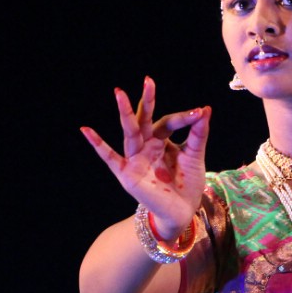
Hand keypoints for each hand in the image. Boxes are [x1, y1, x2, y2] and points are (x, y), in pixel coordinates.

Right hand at [80, 76, 210, 237]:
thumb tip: (205, 109)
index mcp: (162, 140)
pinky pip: (110, 158)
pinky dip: (98, 145)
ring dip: (126, 113)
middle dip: (147, 101)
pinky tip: (86, 130)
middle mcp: (147, 146)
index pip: (169, 122)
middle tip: (148, 80)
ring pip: (130, 132)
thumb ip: (198, 135)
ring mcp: (135, 158)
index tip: (199, 112)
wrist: (181, 212)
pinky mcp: (127, 173)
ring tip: (120, 94)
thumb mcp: (195, 157)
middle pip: (145, 119)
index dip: (184, 118)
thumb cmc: (187, 184)